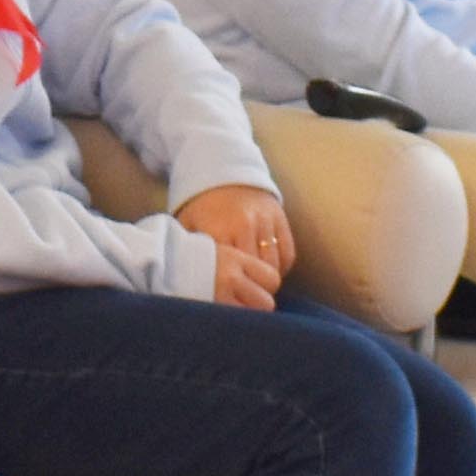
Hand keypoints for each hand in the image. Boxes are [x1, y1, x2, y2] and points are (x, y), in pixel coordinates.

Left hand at [176, 183, 292, 311]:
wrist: (222, 170)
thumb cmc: (200, 205)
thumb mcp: (188, 226)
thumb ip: (191, 253)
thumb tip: (189, 286)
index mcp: (218, 230)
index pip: (230, 274)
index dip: (230, 293)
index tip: (228, 305)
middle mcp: (244, 225)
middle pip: (257, 273)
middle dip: (253, 292)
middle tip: (246, 304)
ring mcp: (265, 220)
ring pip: (274, 266)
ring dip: (269, 283)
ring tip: (258, 291)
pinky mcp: (280, 217)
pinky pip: (288, 253)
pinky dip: (281, 268)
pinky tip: (270, 274)